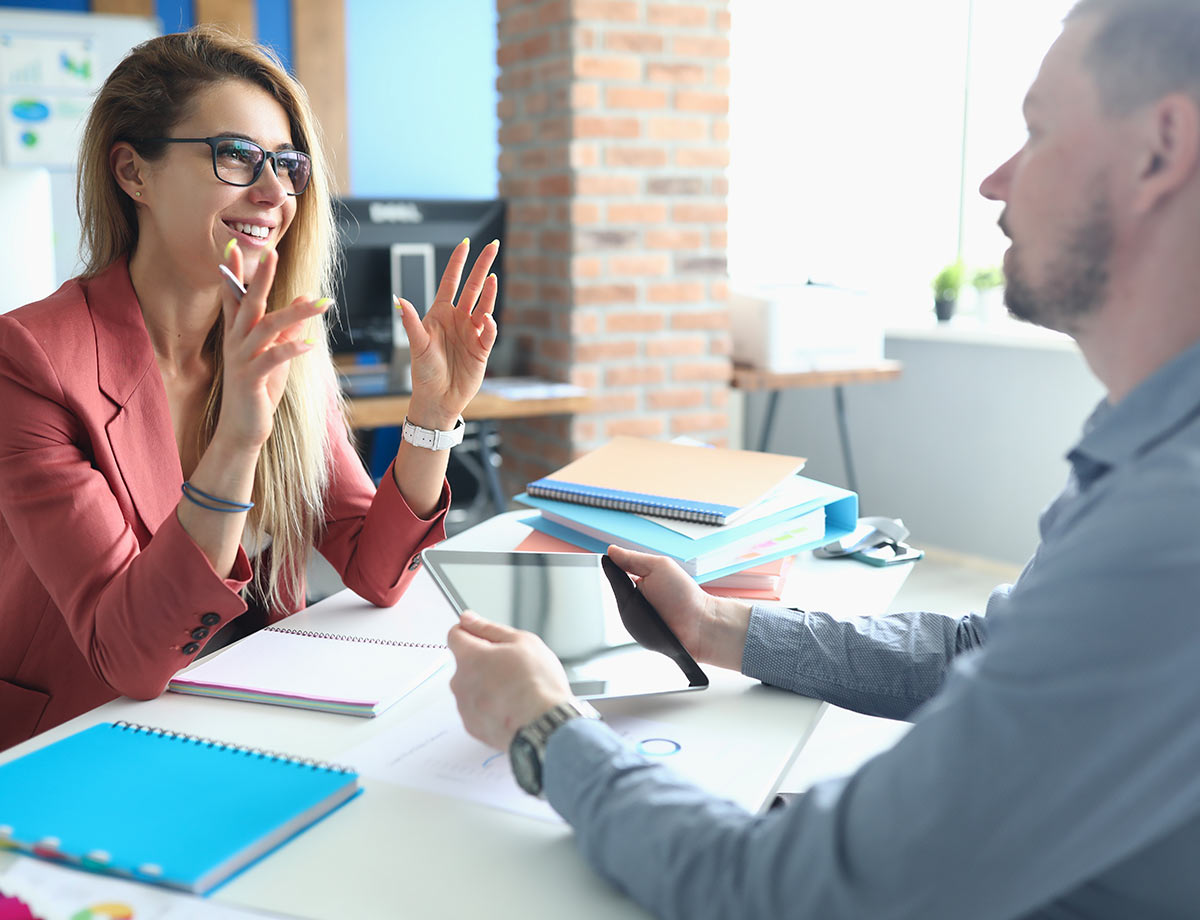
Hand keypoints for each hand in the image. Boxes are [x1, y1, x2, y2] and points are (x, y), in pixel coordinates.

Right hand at [214, 242, 329, 449]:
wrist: (243, 428)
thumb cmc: (259, 389)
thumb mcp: (276, 354)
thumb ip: (289, 327)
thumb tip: (306, 298)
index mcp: (239, 334)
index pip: (235, 297)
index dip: (233, 272)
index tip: (233, 245)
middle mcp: (235, 342)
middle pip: (249, 304)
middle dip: (261, 278)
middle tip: (272, 253)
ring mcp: (241, 360)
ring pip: (266, 328)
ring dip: (295, 313)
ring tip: (321, 302)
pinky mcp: (250, 379)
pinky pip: (272, 358)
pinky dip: (292, 348)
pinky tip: (311, 343)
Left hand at [399, 239, 498, 428]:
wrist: (438, 399)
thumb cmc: (424, 372)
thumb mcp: (417, 346)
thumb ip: (411, 322)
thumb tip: (399, 300)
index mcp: (440, 314)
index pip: (451, 281)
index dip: (458, 262)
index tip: (467, 243)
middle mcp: (458, 319)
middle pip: (472, 287)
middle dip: (482, 266)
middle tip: (492, 246)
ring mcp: (471, 332)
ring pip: (484, 305)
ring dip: (489, 292)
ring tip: (492, 278)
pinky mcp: (482, 348)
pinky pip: (489, 332)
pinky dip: (490, 325)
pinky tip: (486, 319)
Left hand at [448, 610, 572, 750]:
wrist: (545, 726)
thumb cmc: (538, 684)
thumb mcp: (522, 642)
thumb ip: (488, 628)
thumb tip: (468, 619)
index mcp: (470, 657)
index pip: (454, 635)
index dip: (471, 632)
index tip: (484, 637)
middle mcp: (460, 682)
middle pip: (465, 663)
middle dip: (483, 662)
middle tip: (511, 667)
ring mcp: (465, 707)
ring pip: (471, 688)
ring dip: (486, 686)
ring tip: (514, 691)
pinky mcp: (473, 727)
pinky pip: (477, 710)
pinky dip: (490, 707)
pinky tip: (510, 707)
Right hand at [606, 546, 751, 671]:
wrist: (699, 625)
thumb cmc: (684, 595)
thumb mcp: (658, 567)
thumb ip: (633, 558)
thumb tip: (611, 550)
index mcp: (641, 579)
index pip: (618, 571)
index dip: (610, 568)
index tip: (605, 564)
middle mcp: (637, 598)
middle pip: (614, 591)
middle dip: (618, 589)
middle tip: (634, 589)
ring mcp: (636, 617)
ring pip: (617, 610)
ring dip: (625, 607)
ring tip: (642, 607)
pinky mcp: (638, 635)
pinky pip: (625, 627)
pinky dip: (630, 623)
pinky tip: (642, 620)